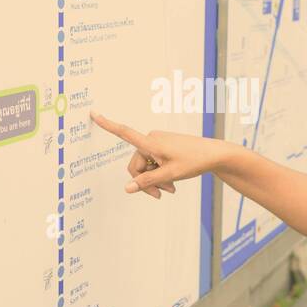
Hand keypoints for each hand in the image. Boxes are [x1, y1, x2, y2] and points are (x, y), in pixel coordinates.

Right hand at [90, 111, 231, 199]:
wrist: (214, 154)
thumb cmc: (193, 161)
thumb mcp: (170, 175)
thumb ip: (147, 182)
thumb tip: (127, 188)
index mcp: (150, 143)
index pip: (124, 132)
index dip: (107, 124)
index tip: (93, 113)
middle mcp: (151, 139)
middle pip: (136, 165)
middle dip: (146, 181)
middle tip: (162, 194)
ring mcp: (157, 142)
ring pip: (146, 166)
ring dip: (155, 179)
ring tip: (171, 188)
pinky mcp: (163, 146)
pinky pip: (154, 162)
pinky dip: (160, 173)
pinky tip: (172, 182)